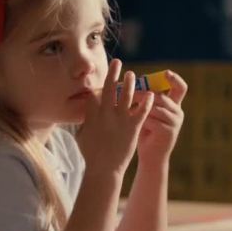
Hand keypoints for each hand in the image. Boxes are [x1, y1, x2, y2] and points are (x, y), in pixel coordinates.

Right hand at [77, 59, 154, 176]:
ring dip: (130, 83)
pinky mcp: (133, 127)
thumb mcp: (81, 135)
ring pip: (126, 95)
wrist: (103, 168)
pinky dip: (146, 101)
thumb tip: (84, 112)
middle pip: (109, 88)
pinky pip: (141, 110)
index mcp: (91, 115)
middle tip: (117, 62)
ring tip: (132, 75)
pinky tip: (150, 94)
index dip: (98, 84)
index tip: (101, 78)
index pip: (94, 93)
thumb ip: (85, 121)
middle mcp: (105, 114)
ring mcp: (119, 120)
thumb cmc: (91, 154)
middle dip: (113, 73)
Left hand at [136, 70, 186, 164]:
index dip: (175, 79)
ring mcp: (175, 122)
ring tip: (126, 108)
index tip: (166, 72)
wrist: (151, 156)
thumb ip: (144, 100)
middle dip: (143, 94)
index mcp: (173, 105)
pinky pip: (152, 121)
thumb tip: (128, 82)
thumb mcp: (145, 113)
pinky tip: (132, 123)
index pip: (180, 87)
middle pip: (161, 96)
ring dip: (139, 107)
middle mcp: (177, 112)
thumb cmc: (144, 132)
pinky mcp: (168, 132)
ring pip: (156, 108)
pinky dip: (141, 121)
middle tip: (128, 93)